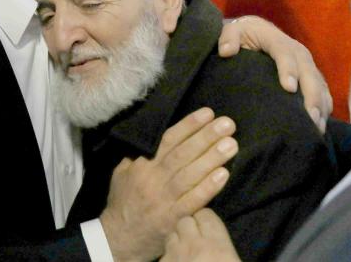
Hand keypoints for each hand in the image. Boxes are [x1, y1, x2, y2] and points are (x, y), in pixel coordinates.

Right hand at [100, 108, 237, 261]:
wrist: (118, 237)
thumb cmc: (123, 202)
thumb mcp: (122, 173)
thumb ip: (137, 156)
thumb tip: (153, 138)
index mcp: (143, 165)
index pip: (168, 139)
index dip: (189, 125)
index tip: (208, 113)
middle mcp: (154, 179)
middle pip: (183, 154)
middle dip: (206, 136)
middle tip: (227, 124)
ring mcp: (165, 199)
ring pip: (191, 175)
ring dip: (212, 158)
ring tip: (231, 144)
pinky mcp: (174, 219)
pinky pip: (194, 201)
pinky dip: (209, 187)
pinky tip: (224, 174)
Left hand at [218, 15, 332, 131]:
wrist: (257, 32)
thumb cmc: (243, 35)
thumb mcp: (232, 31)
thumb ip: (227, 38)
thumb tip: (226, 51)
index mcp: (276, 40)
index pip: (285, 53)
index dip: (288, 70)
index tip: (289, 88)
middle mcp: (297, 51)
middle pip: (308, 72)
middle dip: (311, 94)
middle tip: (309, 116)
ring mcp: (307, 64)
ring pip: (319, 84)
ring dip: (320, 105)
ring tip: (316, 127)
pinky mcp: (312, 75)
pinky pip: (323, 91)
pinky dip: (324, 107)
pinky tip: (319, 126)